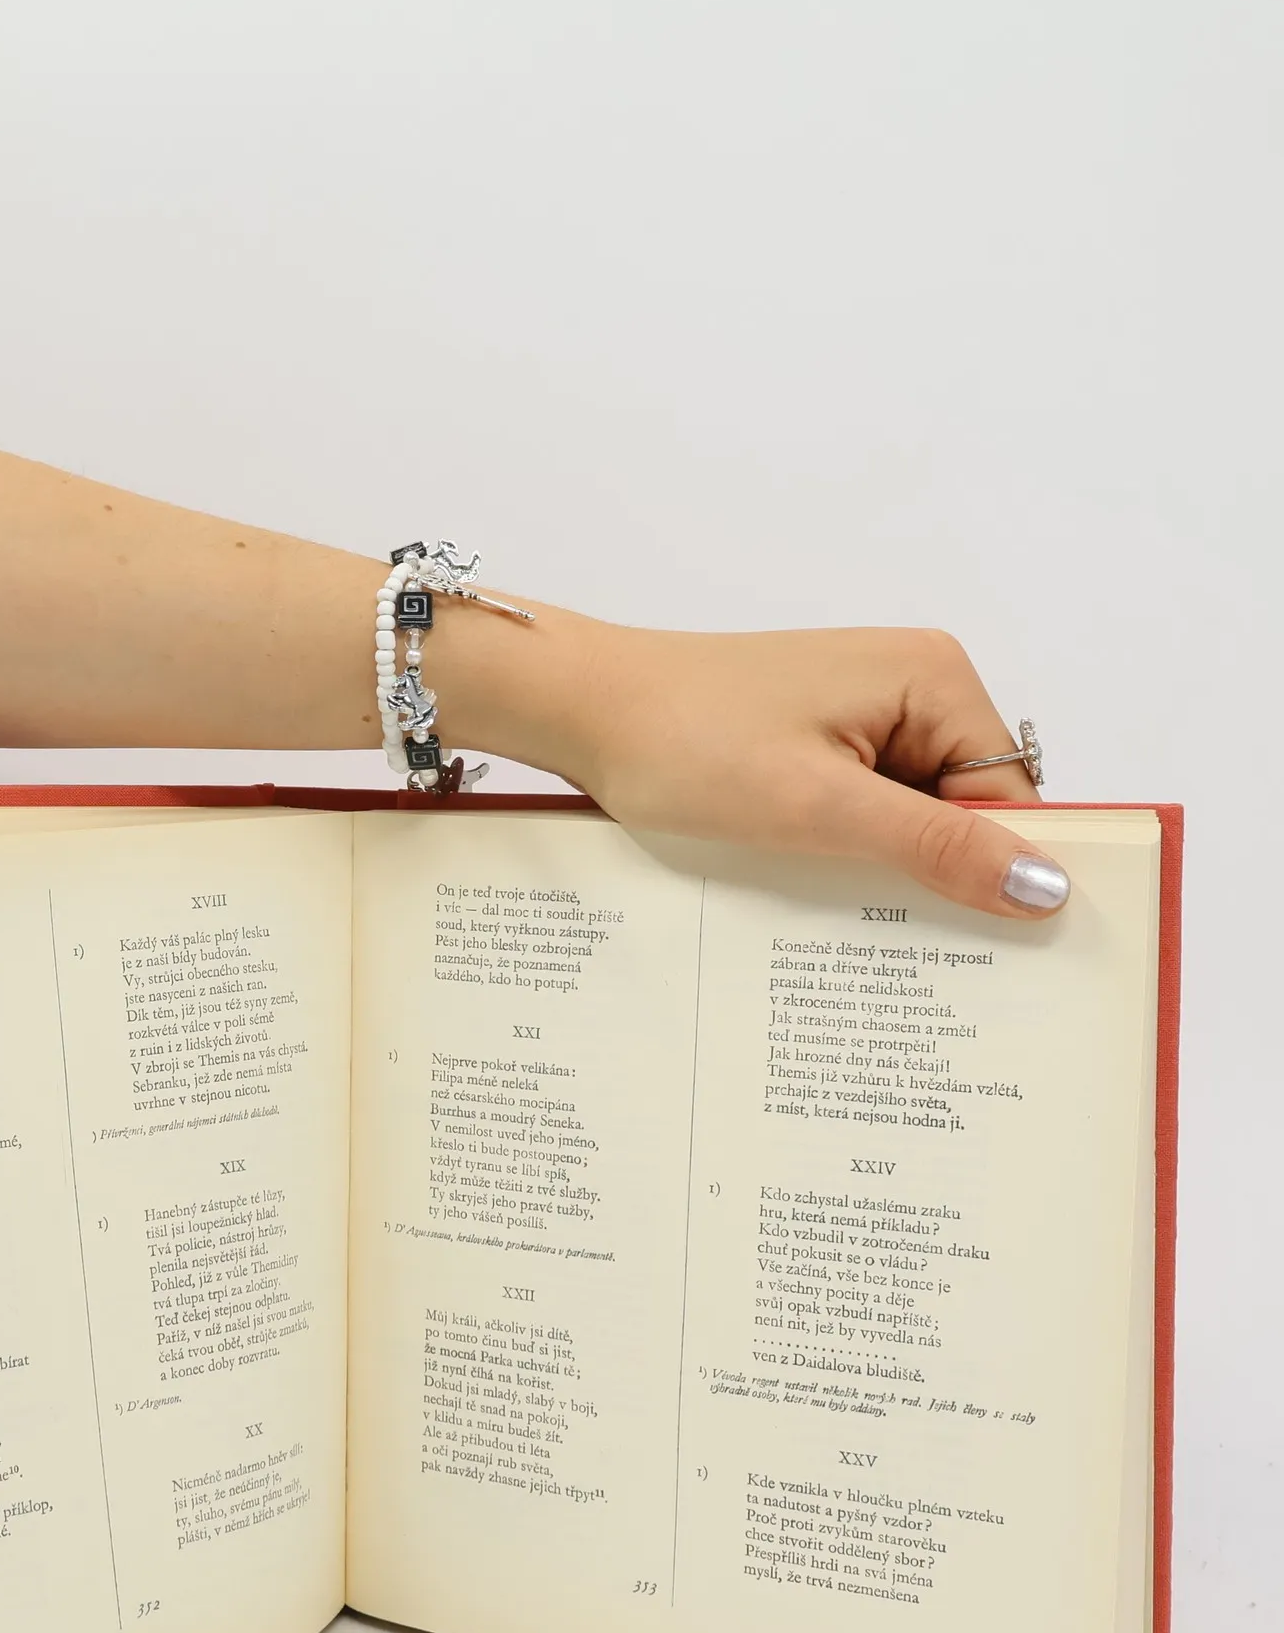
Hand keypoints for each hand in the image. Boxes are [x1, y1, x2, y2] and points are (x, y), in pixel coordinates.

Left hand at [547, 623, 1062, 918]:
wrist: (582, 709)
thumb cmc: (686, 741)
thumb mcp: (818, 808)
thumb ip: (936, 846)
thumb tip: (1049, 887)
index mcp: (934, 679)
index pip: (1012, 799)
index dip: (999, 873)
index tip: (988, 953)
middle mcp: (911, 683)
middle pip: (967, 808)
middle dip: (939, 874)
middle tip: (905, 950)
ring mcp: (861, 711)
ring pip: (912, 816)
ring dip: (885, 867)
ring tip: (845, 914)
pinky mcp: (817, 738)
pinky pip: (863, 808)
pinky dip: (846, 849)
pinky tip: (813, 882)